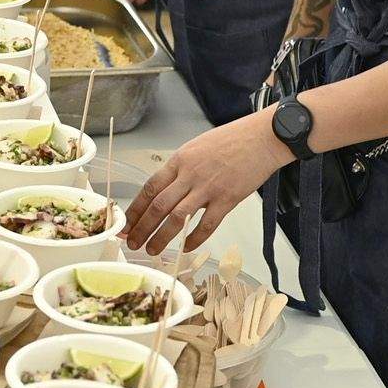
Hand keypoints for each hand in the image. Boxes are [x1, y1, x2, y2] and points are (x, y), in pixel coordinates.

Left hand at [122, 108, 290, 256]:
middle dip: (142, 227)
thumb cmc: (233, 139)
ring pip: (177, 217)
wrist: (262, 137)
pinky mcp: (228, 199)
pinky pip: (207, 224)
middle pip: (158, 206)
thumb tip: (166, 190)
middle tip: (132, 242)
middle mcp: (190, 174)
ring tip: (153, 250)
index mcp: (180, 160)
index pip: (150, 188)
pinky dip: (194, 238)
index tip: (125, 223)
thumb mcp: (197, 147)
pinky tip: (186, 247)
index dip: (135, 208)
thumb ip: (181, 169)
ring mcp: (208, 187)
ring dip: (162, 237)